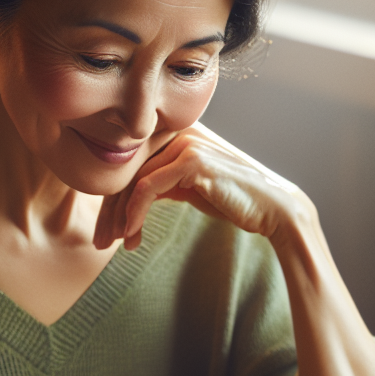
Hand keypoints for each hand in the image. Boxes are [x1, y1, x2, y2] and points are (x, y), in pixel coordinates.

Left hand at [93, 121, 311, 250]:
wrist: (273, 208)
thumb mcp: (189, 188)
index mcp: (176, 134)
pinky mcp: (192, 160)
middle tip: (101, 242)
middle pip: (127, 170)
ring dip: (119, 217)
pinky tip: (131, 235)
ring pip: (132, 180)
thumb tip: (128, 198)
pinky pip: (147, 187)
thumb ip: (162, 182)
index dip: (113, 199)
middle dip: (109, 210)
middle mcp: (178, 131)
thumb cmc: (232, 200)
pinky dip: (134, 213)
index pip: (131, 164)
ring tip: (115, 244)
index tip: (107, 231)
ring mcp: (185, 142)